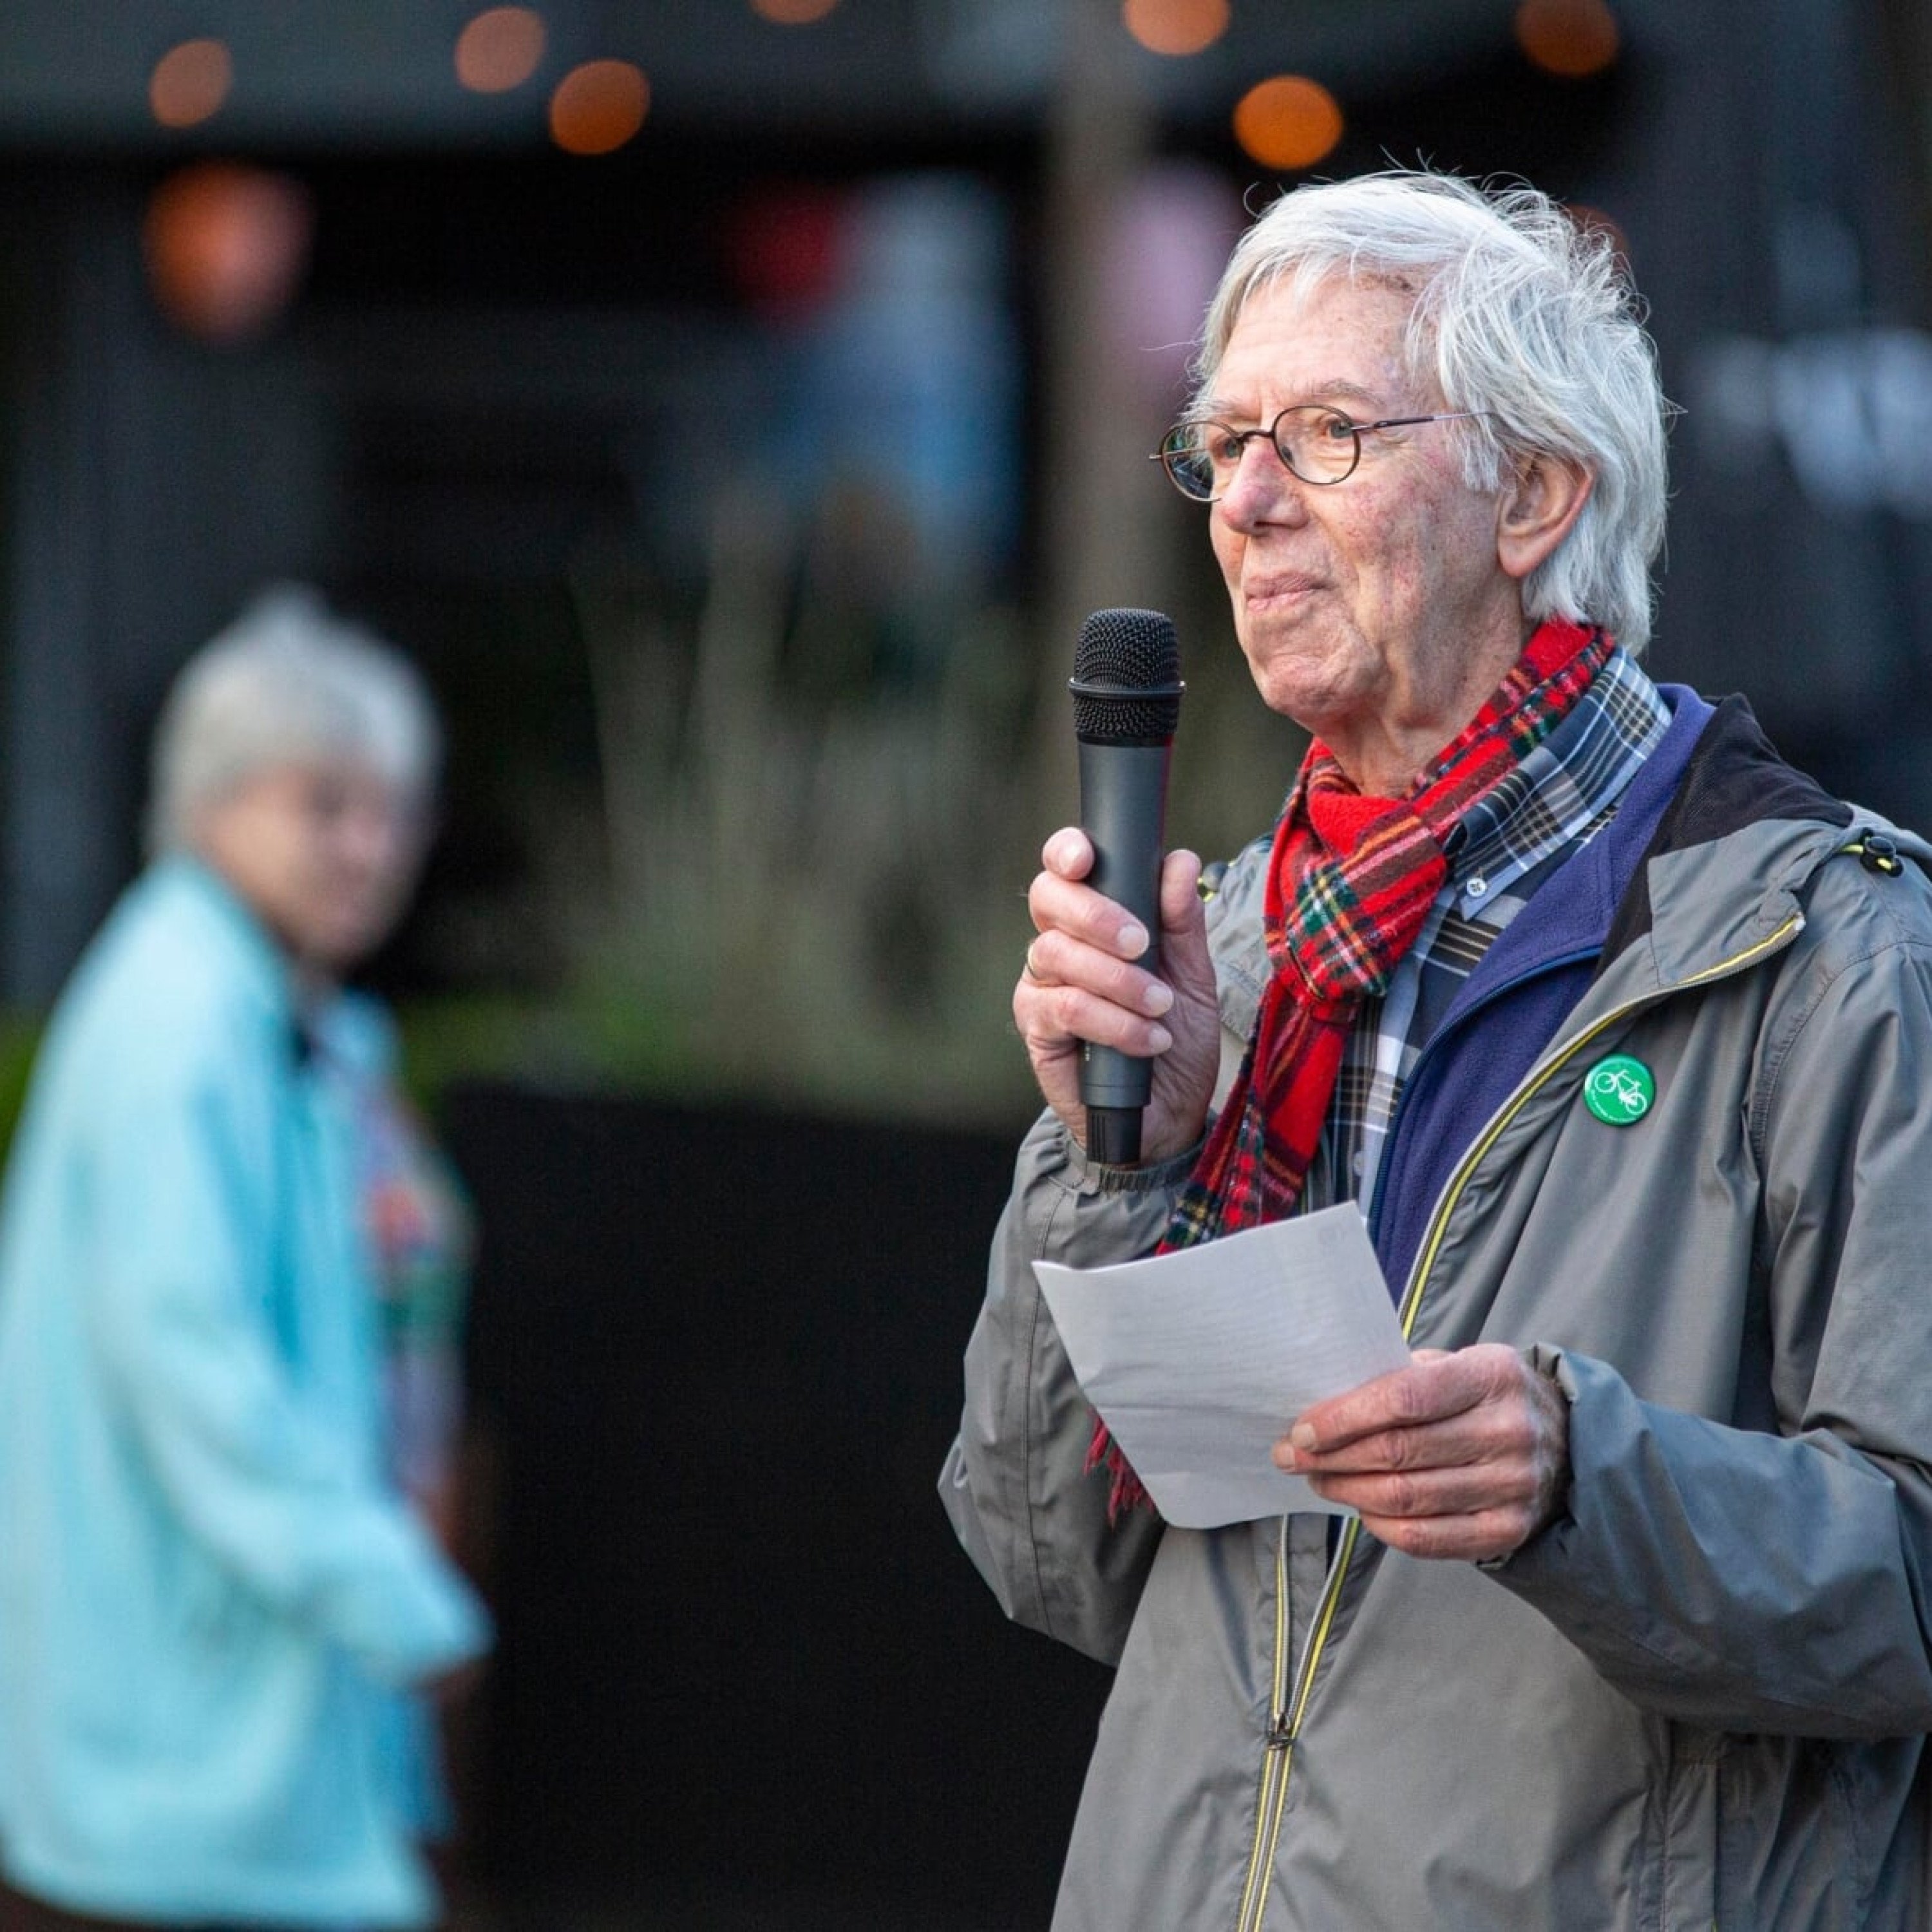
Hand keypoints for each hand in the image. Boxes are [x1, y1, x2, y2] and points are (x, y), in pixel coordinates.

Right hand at [1015, 828, 1221, 1162]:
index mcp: (1092, 920)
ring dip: (1119, 981)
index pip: (1064, 870)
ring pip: (1058, 954)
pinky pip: (1065, 1008)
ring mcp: (1041, 985)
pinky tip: (1147, 1039)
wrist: (1168, 1112)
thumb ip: (1182, 920)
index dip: (1066, 852)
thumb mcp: (1193, 974)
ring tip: (1161, 1007)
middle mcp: (1058, 944)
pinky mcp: (1036, 1029)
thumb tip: (1179, 861)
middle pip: (1049, 900)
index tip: (1087, 858)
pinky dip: (1113, 1022)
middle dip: (1096, 915)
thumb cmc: (1175, 1036)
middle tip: (1142, 944)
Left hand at [1274, 1345, 1569, 1561]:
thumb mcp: (1456, 1365)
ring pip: (1407, 1498)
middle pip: (1399, 1452)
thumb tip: (1323, 1408)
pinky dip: (1381, 1526)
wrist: (1565, 1443)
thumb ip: (1400, 1379)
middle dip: (1332, 1456)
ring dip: (1347, 1490)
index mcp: (1493, 1375)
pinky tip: (1359, 1507)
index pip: (1405, 1398)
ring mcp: (1513, 1486)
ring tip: (1318, 1477)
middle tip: (1292, 1456)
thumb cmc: (1484, 1396)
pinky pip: (1428, 1539)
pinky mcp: (1509, 1530)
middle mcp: (1509, 1431)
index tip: (1303, 1428)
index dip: (1345, 1417)